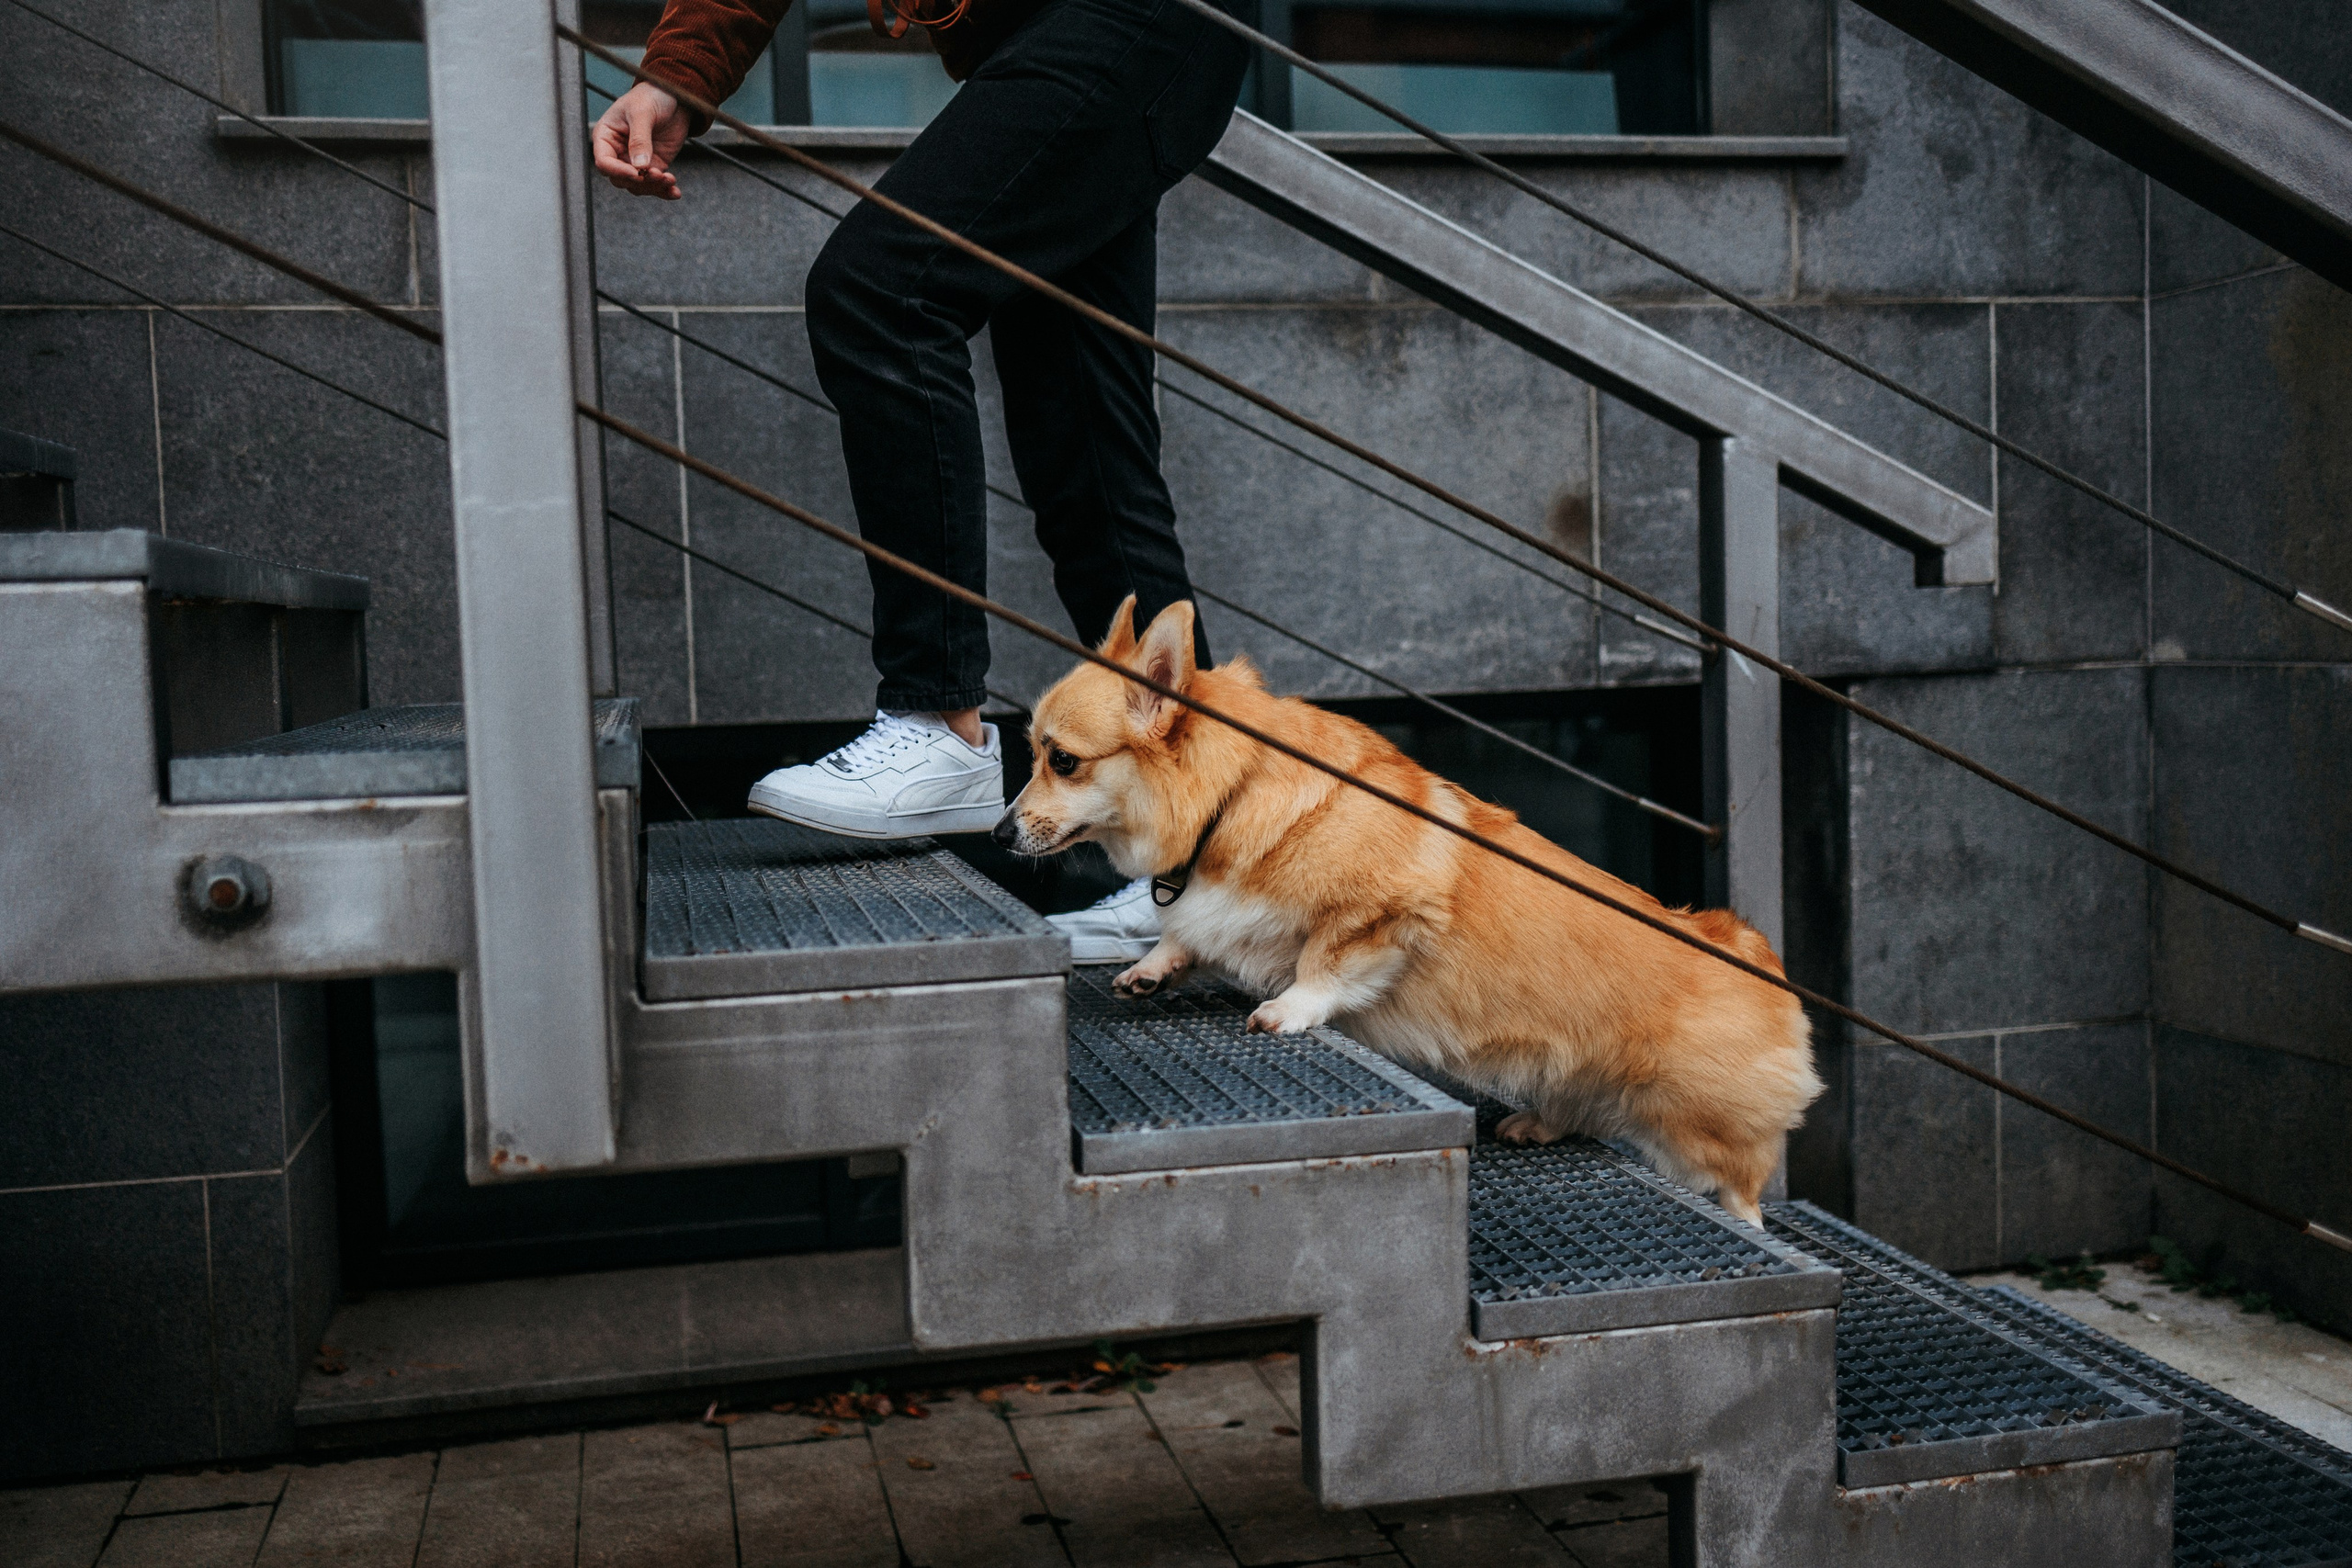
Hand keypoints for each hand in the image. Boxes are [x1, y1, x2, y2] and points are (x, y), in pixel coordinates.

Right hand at [592, 81, 687, 199]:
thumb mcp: (642, 113)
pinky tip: (675, 192)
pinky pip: (655, 184)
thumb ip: (639, 139)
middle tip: (658, 174)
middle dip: (640, 181)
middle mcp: (618, 151)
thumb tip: (639, 166)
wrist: (676, 96)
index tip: (638, 173)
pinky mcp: (653, 165)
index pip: (604, 162)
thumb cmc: (651, 96)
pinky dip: (664, 190)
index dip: (619, 171)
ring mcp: (635, 160)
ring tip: (670, 179)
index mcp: (606, 136)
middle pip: (621, 178)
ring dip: (654, 187)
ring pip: (637, 186)